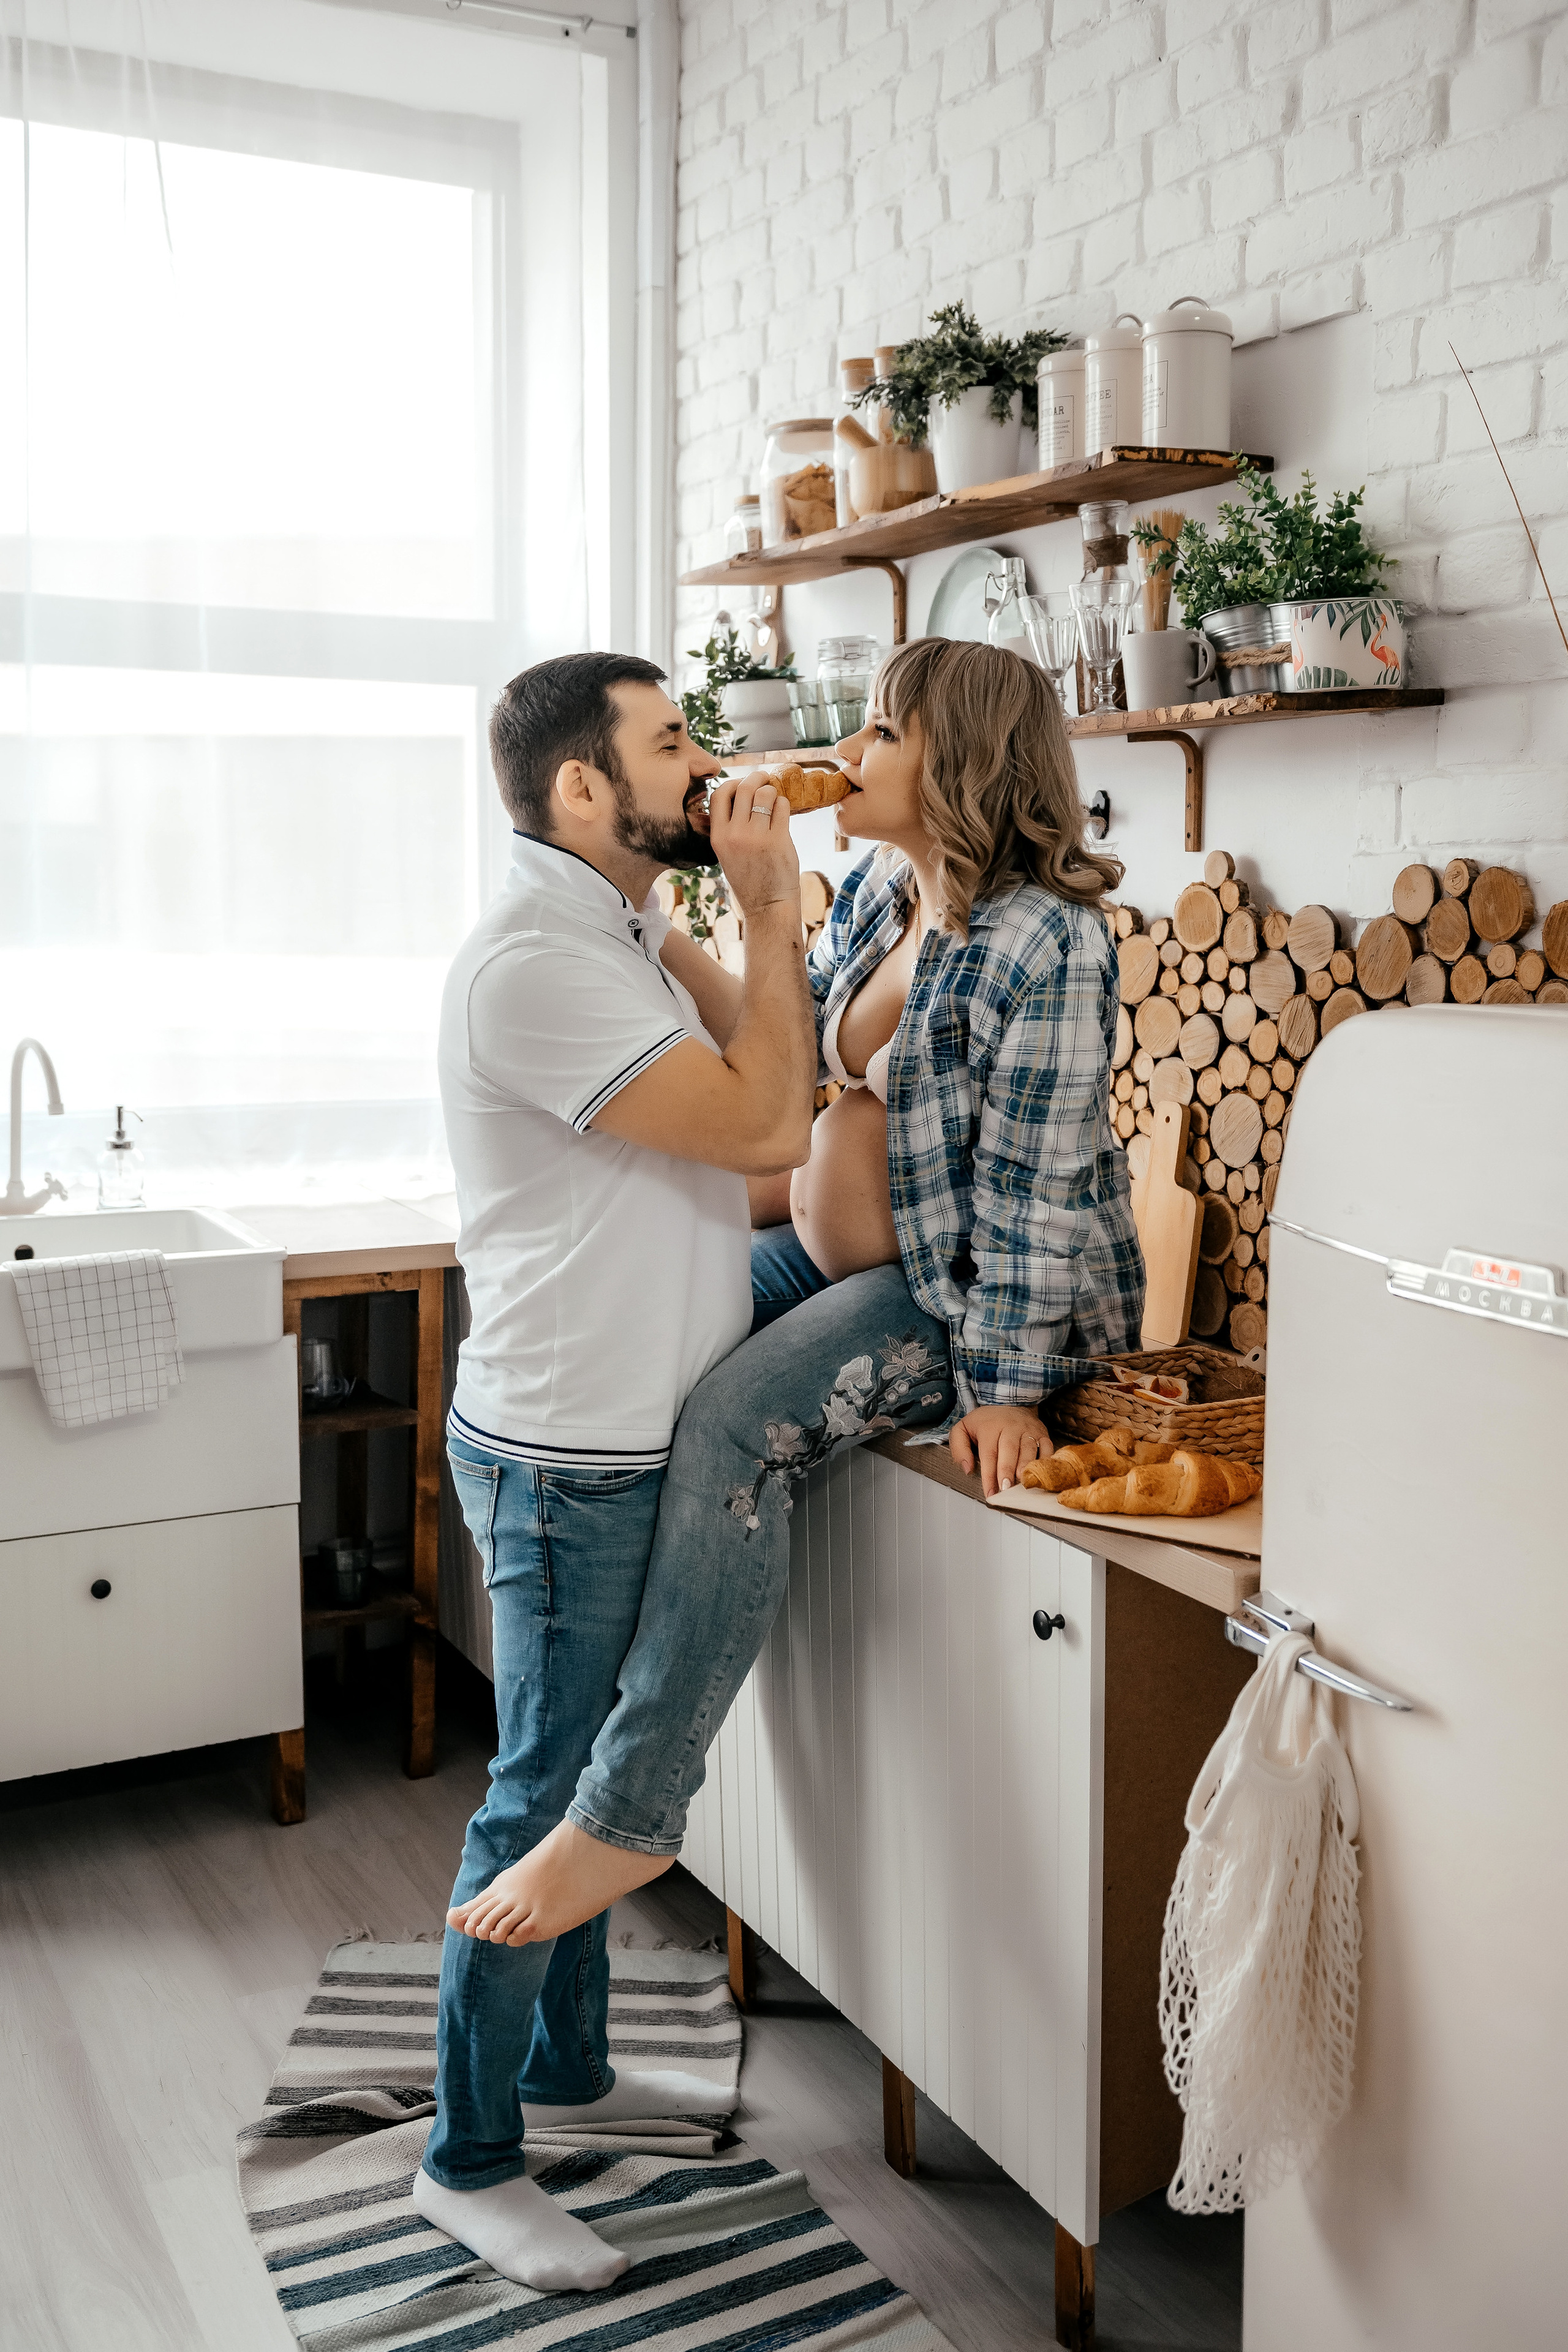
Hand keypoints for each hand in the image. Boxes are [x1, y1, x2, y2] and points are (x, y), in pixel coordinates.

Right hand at [706, 778, 799, 920]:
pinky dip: (784, 804)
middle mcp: (735, 835)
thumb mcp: (727, 854)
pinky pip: (782, 807)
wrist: (767, 906)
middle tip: (765, 779)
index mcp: (718, 837)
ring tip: (775, 800)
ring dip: (772, 791)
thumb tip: (742, 795)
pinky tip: (783, 814)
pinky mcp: (778, 840)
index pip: (719, 794)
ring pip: (766, 794)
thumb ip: (729, 827)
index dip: (732, 783)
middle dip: (757, 778)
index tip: (742, 784)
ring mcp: (757, 837)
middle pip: (744, 787)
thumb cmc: (749, 879)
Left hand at [949, 1405, 1052, 1498]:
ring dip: (1026, 1470)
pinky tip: (1040, 1475)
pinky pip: (1047, 1449)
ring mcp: (1028, 1430)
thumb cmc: (986, 1422)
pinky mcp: (1042, 1434)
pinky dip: (1045, 1463)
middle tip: (1006, 1490)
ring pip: (1029, 1451)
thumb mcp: (963, 1429)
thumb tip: (968, 1469)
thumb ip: (959, 1449)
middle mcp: (1011, 1427)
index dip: (989, 1476)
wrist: (1010, 1402)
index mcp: (990, 1427)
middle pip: (1010, 1452)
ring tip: (1022, 1486)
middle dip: (1008, 1473)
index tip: (990, 1493)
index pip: (989, 1454)